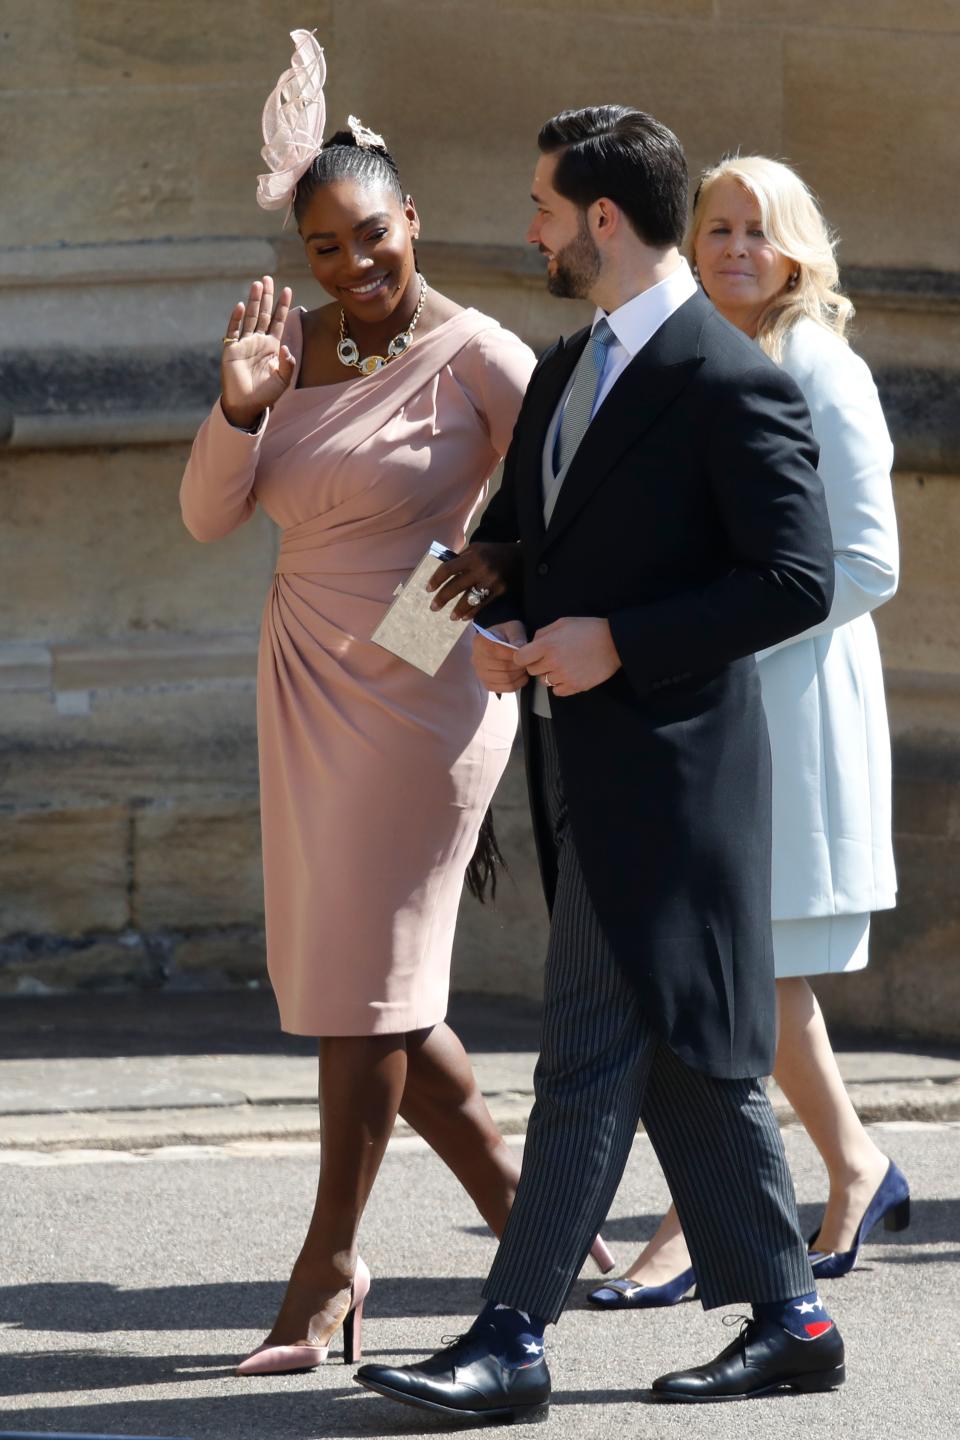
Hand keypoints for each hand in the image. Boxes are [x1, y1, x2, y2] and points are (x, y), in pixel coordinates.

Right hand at [220, 276, 294, 426]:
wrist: (246, 405)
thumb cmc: (265, 395)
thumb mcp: (283, 380)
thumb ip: (288, 364)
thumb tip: (286, 347)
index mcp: (272, 347)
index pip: (278, 321)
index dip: (282, 306)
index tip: (287, 289)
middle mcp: (258, 341)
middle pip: (264, 314)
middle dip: (267, 297)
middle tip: (268, 278)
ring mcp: (244, 344)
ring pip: (250, 318)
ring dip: (254, 301)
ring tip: (258, 284)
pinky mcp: (231, 349)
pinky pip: (234, 331)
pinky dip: (237, 318)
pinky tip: (242, 306)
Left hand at [427, 542, 521, 618]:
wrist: (522, 558)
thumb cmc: (495, 552)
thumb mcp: (478, 548)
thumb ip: (462, 558)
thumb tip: (445, 570)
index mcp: (473, 556)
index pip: (448, 568)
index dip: (436, 579)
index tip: (428, 589)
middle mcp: (480, 568)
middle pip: (455, 586)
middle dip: (442, 598)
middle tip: (433, 607)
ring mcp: (491, 581)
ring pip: (469, 599)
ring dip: (458, 610)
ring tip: (451, 617)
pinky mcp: (500, 591)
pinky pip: (482, 605)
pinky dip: (472, 612)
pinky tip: (464, 617)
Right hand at [472, 621, 528, 691]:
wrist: (499, 641)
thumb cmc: (506, 634)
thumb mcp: (513, 628)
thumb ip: (517, 636)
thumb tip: (519, 647)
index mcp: (480, 642)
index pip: (499, 652)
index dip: (516, 655)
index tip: (526, 653)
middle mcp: (476, 659)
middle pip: (503, 668)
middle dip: (519, 666)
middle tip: (528, 662)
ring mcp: (479, 673)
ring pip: (504, 679)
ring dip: (519, 675)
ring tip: (524, 668)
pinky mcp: (486, 683)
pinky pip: (502, 689)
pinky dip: (515, 685)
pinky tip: (520, 677)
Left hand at [516, 618, 621, 697]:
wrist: (614, 642)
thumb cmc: (588, 629)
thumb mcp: (562, 623)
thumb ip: (543, 633)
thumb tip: (531, 644)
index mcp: (548, 645)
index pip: (520, 658)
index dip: (523, 657)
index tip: (529, 655)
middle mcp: (553, 662)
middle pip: (532, 671)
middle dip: (538, 665)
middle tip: (551, 658)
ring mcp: (564, 676)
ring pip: (545, 682)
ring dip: (551, 675)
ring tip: (565, 665)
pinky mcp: (575, 686)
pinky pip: (557, 692)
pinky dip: (561, 685)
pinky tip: (570, 674)